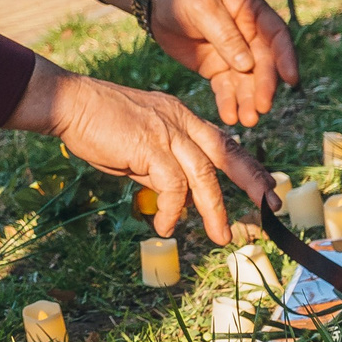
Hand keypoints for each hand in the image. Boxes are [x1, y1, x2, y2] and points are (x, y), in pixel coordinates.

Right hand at [10, 62, 272, 241]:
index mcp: (180, 117)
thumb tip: (173, 196)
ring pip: (204, 175)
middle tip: (271, 204)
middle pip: (226, 152)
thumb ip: (158, 167)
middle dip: (252, 180)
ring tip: (221, 236)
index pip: (222, 142)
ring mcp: (167, 131)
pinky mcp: (150, 145)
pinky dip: (172, 209)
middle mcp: (180, 121)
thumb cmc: (96, 126)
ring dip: (214, 209)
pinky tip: (163, 225)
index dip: (245, 165)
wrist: (69, 104)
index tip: (263, 185)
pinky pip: (172, 185)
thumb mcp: (137, 147)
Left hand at [97, 0, 299, 124]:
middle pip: (264, 63)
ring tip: (247, 120)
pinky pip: (226, 87)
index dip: (286, 57)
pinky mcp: (218, 68)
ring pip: (247, 80)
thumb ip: (226, 35)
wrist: (156, 4)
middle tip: (262, 107)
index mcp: (251, 10)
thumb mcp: (202, 9)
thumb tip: (248, 66)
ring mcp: (235, 53)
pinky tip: (229, 116)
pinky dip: (228, 102)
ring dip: (248, 100)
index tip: (291, 80)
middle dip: (264, 86)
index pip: (277, 35)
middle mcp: (249, 33)